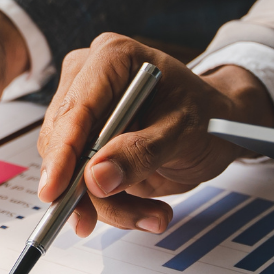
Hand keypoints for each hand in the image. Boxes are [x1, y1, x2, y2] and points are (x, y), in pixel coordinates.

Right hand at [37, 35, 273, 237]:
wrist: (219, 130)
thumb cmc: (207, 116)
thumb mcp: (183, 132)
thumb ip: (140, 152)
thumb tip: (96, 177)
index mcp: (112, 57)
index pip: (75, 108)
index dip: (62, 152)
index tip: (54, 190)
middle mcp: (90, 80)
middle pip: (63, 142)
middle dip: (87, 188)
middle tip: (119, 216)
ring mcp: (86, 114)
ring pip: (69, 170)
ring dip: (106, 204)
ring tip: (152, 215)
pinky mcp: (87, 145)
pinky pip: (81, 184)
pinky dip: (111, 206)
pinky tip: (145, 210)